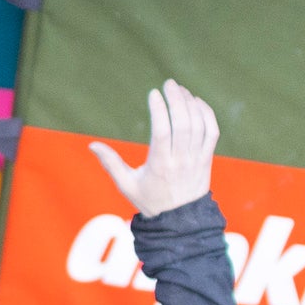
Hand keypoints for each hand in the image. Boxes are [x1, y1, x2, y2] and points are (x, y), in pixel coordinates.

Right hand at [89, 80, 218, 217]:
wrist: (180, 221)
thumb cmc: (150, 201)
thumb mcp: (126, 185)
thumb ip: (111, 163)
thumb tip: (92, 145)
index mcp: (160, 165)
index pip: (161, 132)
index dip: (159, 110)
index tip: (153, 93)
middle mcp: (180, 160)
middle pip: (183, 124)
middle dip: (177, 100)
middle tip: (169, 83)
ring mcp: (196, 159)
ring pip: (199, 125)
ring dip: (190, 104)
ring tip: (179, 90)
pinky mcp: (207, 158)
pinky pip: (212, 132)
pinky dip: (207, 114)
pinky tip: (196, 102)